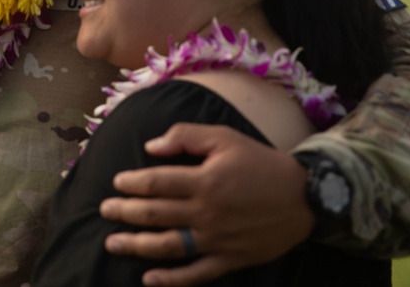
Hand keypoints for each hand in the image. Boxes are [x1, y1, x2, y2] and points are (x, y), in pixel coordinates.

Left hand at [100, 123, 315, 285]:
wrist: (306, 196)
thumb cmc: (261, 162)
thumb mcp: (224, 137)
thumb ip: (185, 136)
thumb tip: (151, 147)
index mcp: (204, 180)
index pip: (156, 183)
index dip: (131, 183)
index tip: (117, 183)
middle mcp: (206, 212)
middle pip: (155, 214)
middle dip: (125, 213)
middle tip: (104, 211)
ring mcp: (217, 239)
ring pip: (168, 246)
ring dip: (137, 246)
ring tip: (113, 243)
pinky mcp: (230, 259)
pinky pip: (196, 274)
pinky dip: (172, 280)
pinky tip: (149, 279)